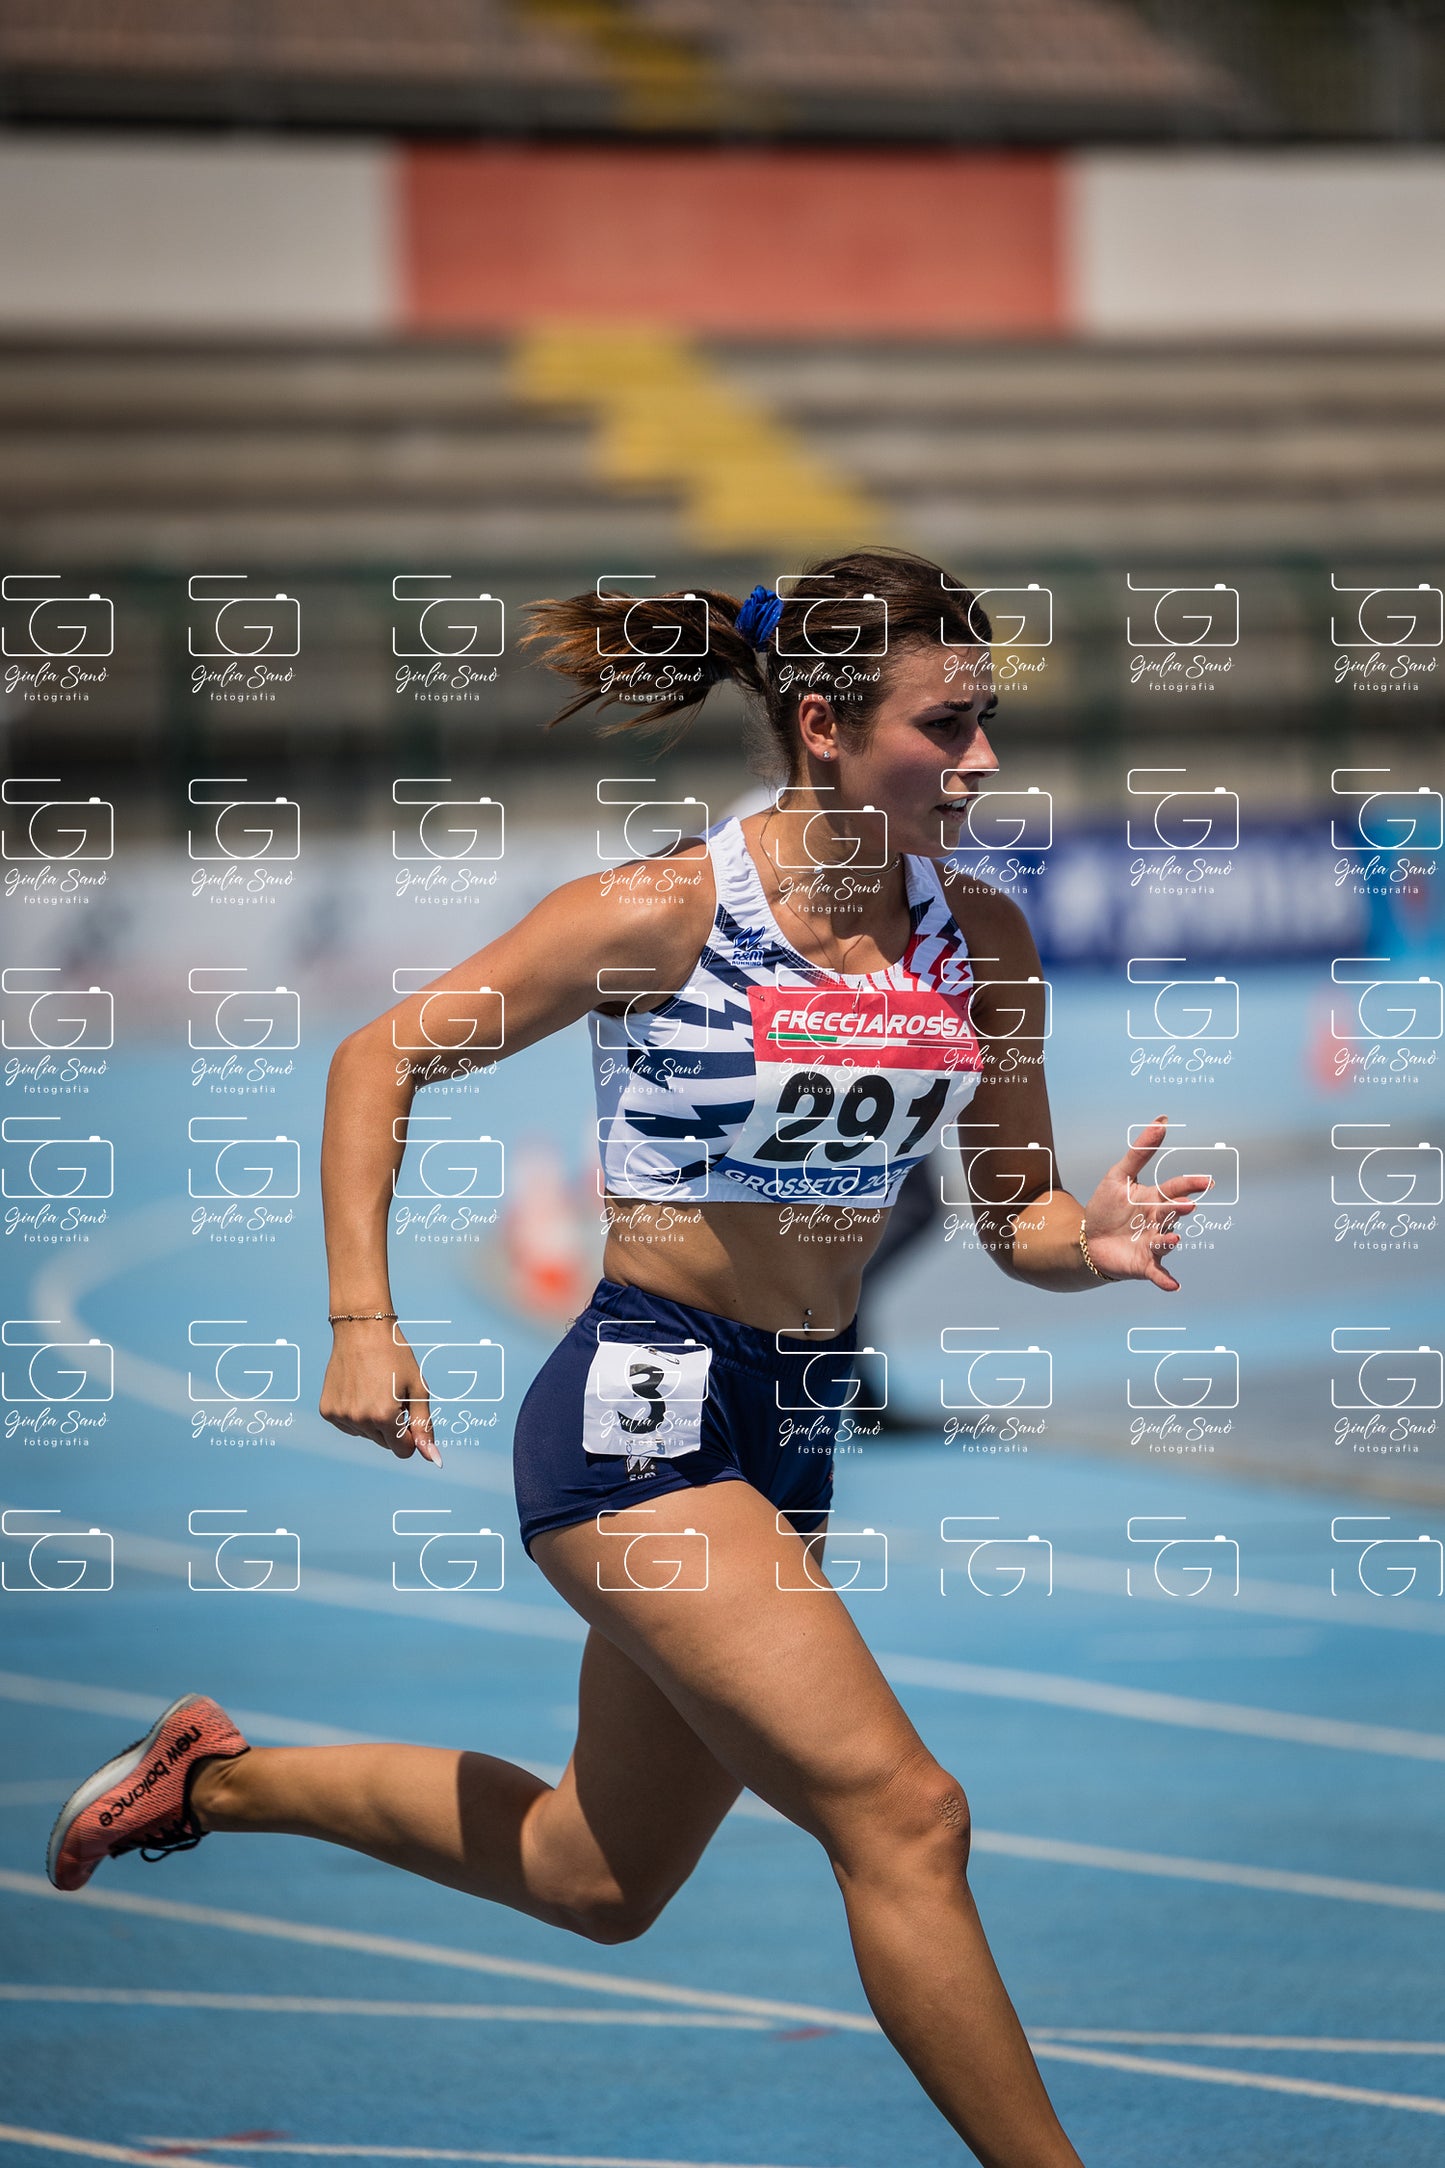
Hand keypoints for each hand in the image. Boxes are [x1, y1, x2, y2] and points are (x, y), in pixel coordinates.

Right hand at [319, 1322, 439, 1463]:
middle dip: (393, 1426)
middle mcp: (360, 1419)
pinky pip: (349, 1426)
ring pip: (366, 1435)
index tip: (409, 1414)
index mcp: (385, 1416)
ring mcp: (341, 1416)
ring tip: (374, 1388)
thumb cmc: (396, 1357)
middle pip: (385, 1444)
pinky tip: (358, 1389)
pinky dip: (356, 1414)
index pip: (403, 1451)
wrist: (361, 1330)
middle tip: (391, 1394)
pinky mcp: (327, 1411)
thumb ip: (424, 1426)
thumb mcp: (417, 1389)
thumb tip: (433, 1459)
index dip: (410, 1435)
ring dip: (374, 1420)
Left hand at [1080, 1114, 1212, 1291]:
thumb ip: (1140, 1151)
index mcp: (1156, 1200)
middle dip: (1178, 1211)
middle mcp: (1160, 1223)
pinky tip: (1174, 1286)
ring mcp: (1154, 1244)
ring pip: (1166, 1242)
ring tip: (1172, 1241)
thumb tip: (1161, 1121)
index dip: (1190, 1185)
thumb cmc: (1107, 1207)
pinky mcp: (1144, 1265)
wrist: (1086, 1240)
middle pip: (1172, 1214)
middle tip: (1185, 1206)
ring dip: (1169, 1242)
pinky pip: (1158, 1273)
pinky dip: (1166, 1280)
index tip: (1206, 1181)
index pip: (1177, 1189)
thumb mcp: (1119, 1176)